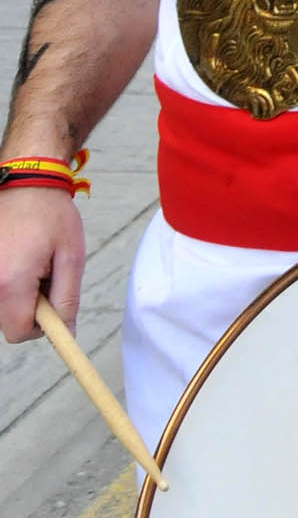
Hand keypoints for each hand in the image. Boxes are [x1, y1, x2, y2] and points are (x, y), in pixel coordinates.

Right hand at [0, 185, 86, 342]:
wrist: (25, 183)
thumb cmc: (51, 215)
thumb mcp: (71, 258)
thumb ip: (67, 299)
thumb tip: (65, 331)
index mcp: (11, 283)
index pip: (18, 333)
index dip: (41, 328)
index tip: (55, 310)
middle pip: (8, 321)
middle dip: (31, 308)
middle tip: (46, 276)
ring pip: (3, 305)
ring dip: (21, 294)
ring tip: (33, 263)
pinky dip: (10, 282)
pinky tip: (20, 259)